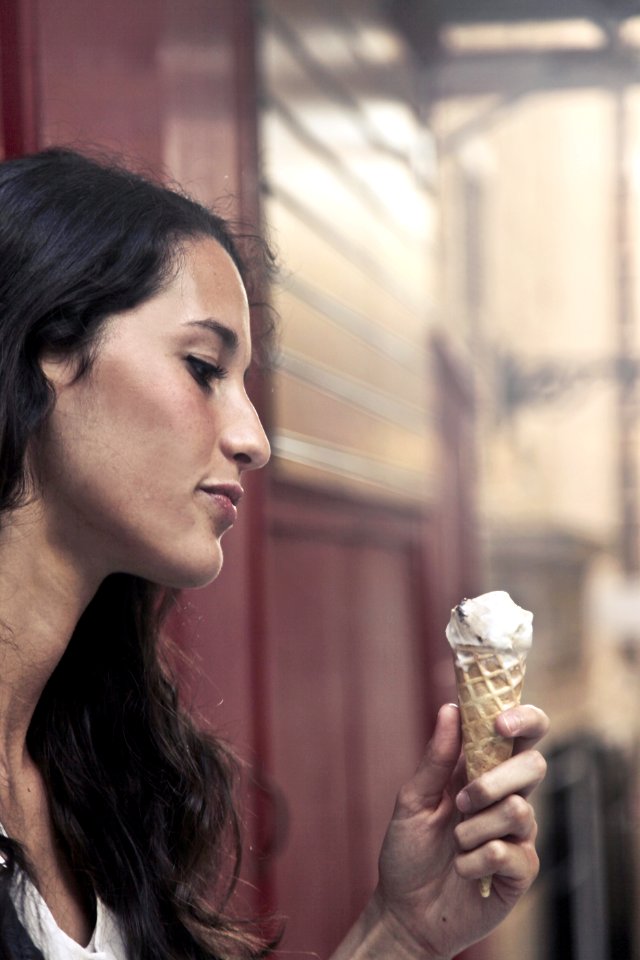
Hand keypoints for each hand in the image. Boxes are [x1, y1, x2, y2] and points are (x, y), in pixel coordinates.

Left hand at [373, 702, 548, 958]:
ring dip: (474, 828)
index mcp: (485, 772)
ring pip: (519, 809)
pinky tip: (462, 870)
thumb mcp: (413, 799)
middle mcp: (508, 798)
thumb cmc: (408, 851)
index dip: (523, 718)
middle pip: (534, 765)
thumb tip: (451, 708)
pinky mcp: (521, 871)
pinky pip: (509, 852)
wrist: (404, 911)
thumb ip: (436, 758)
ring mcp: (518, 835)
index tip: (500, 722)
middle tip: (462, 800)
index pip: (522, 734)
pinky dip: (475, 860)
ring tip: (455, 843)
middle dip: (495, 779)